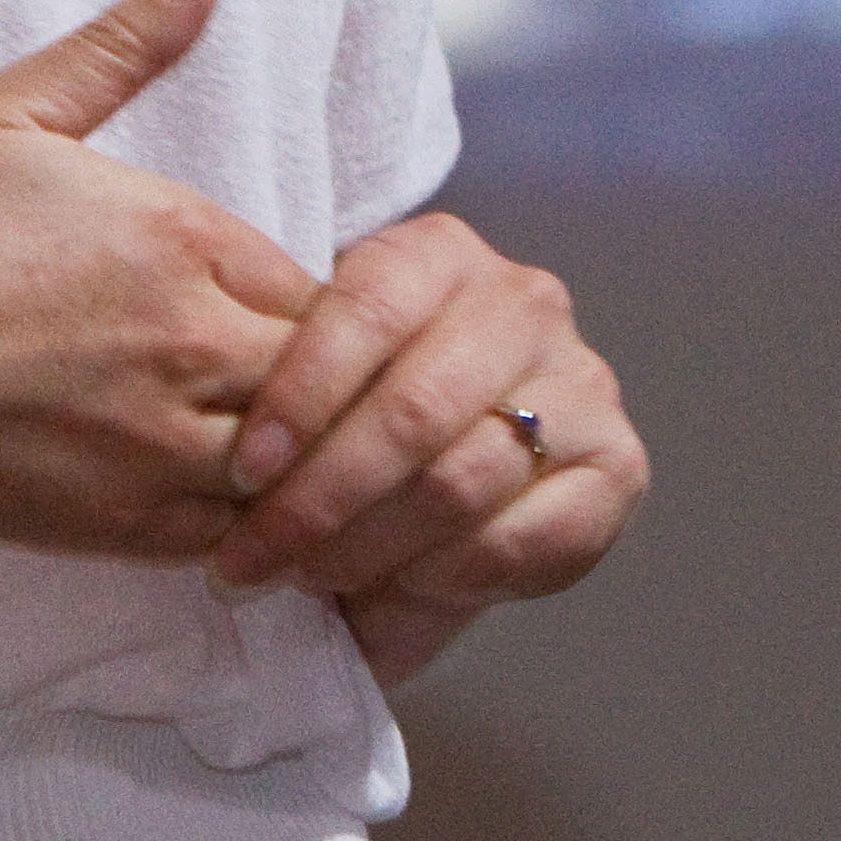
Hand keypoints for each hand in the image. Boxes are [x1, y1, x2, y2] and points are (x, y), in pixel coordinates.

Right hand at [0, 0, 317, 562]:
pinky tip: (232, 516)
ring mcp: (157, 440)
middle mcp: (191, 339)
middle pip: (327, 378)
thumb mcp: (12, 109)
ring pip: (296, 463)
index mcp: (182, 237)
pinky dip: (251, 526)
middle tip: (298, 401)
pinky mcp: (114, 523)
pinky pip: (235, 537)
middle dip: (323, 389)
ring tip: (279, 463)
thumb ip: (128, 43)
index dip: (317, 311)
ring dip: (297, 460)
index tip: (282, 323)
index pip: (323, 288)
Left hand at [206, 212, 646, 678]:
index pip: (371, 304)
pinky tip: (402, 585)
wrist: (433, 500)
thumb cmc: (352, 439)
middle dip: (320, 497)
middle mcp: (522, 301)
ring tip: (307, 577)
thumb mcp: (310, 403)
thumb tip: (223, 481)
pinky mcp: (616, 466)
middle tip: (253, 558)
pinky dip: (448, 575)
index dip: (301, 392)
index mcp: (436, 256)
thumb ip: (281, 420)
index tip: (243, 471)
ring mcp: (581, 380)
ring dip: (369, 546)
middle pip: (416, 406)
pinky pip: (525, 535)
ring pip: (463, 477)